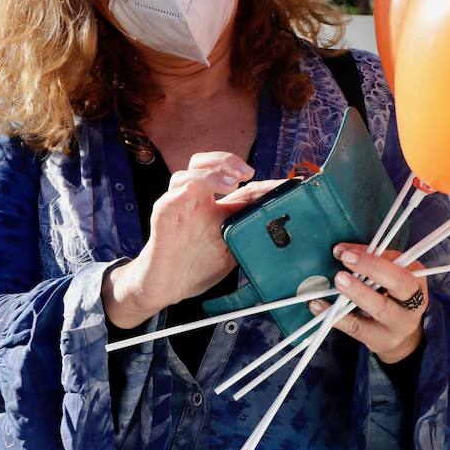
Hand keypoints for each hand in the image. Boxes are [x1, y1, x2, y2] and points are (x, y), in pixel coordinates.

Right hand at [103, 152, 281, 327]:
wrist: (166, 287)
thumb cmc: (196, 266)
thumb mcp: (233, 248)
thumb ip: (250, 233)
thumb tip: (281, 227)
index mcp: (213, 205)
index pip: (235, 180)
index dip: (260, 179)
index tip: (287, 183)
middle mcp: (195, 200)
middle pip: (204, 164)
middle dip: (227, 161)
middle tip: (247, 173)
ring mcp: (177, 207)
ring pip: (186, 176)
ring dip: (209, 175)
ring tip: (230, 184)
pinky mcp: (162, 220)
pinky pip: (168, 200)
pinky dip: (180, 193)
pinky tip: (192, 191)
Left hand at [307, 243, 427, 364]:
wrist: (402, 336)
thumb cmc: (393, 297)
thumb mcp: (392, 276)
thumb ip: (373, 261)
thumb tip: (342, 250)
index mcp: (417, 280)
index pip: (398, 265)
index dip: (373, 259)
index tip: (347, 253)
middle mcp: (414, 302)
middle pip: (398, 283)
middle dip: (371, 269)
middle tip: (345, 261)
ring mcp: (398, 324)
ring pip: (380, 307)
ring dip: (357, 292)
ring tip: (337, 280)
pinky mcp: (380, 340)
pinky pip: (356, 327)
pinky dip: (336, 316)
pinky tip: (318, 305)